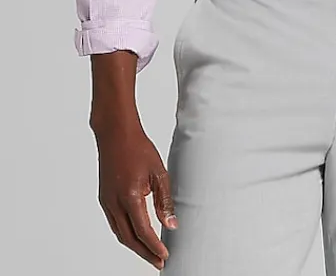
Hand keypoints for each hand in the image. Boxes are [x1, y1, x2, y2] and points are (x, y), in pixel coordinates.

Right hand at [94, 121, 177, 269]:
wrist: (116, 134)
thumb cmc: (138, 148)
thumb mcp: (158, 173)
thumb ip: (164, 201)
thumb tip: (171, 224)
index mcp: (129, 197)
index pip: (143, 231)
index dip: (154, 247)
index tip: (164, 256)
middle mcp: (114, 203)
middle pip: (129, 238)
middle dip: (144, 253)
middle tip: (158, 261)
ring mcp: (106, 201)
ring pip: (120, 233)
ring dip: (134, 246)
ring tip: (149, 252)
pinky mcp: (104, 198)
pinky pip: (114, 223)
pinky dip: (125, 233)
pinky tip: (135, 234)